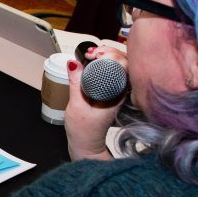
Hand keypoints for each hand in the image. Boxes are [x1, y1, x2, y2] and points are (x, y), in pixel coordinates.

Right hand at [64, 46, 127, 160]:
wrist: (87, 144)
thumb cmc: (83, 129)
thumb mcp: (76, 104)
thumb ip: (75, 83)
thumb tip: (73, 62)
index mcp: (118, 94)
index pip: (124, 66)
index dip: (111, 54)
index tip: (95, 55)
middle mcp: (121, 91)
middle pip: (124, 62)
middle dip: (108, 52)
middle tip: (91, 53)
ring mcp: (117, 91)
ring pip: (119, 66)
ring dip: (106, 56)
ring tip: (91, 55)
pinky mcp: (111, 92)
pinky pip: (113, 73)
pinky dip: (104, 64)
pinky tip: (94, 62)